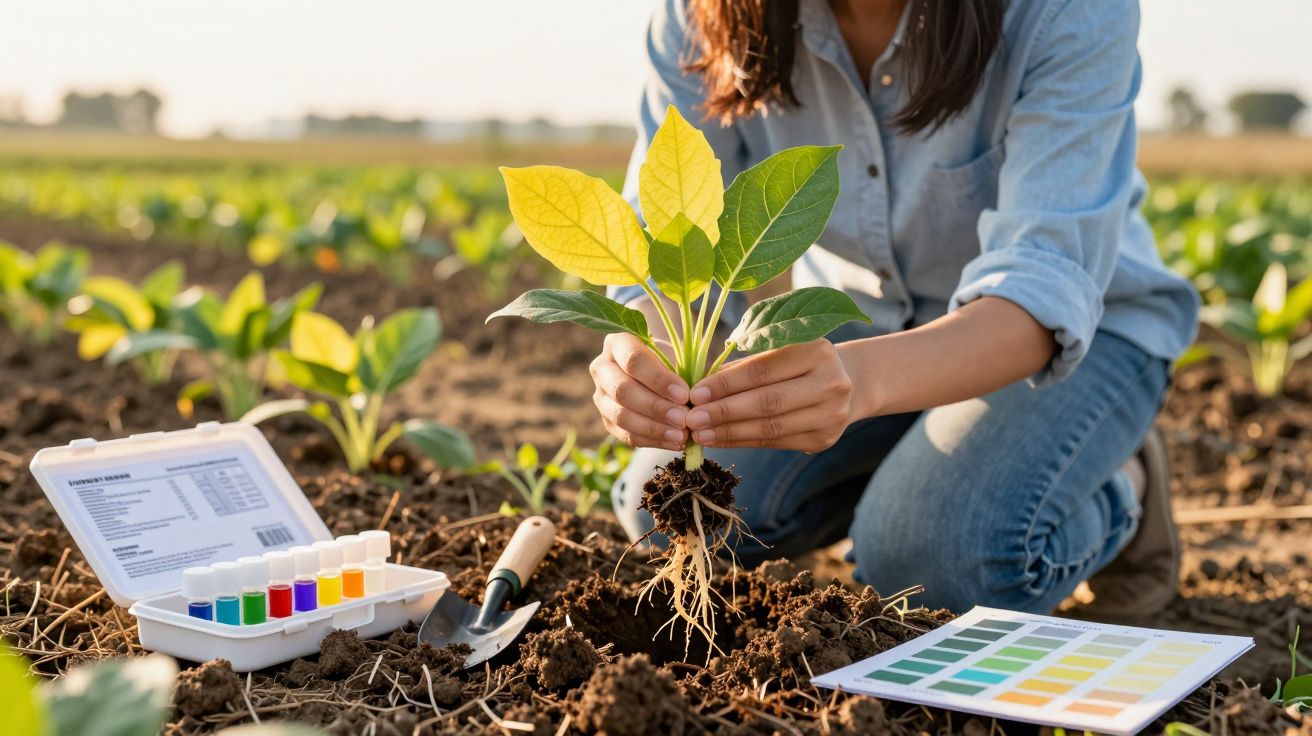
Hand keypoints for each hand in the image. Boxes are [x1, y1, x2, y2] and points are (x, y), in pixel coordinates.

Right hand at [589, 333, 689, 449]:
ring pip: (621, 416)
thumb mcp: (675, 355)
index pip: (633, 360)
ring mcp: (601, 396)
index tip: (684, 394)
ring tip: (681, 434)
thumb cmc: (670, 360)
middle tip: (683, 418)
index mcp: (617, 343)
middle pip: (623, 390)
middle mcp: (602, 368)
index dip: (658, 379)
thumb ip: (680, 370)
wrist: (656, 374)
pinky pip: (626, 435)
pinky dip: (652, 440)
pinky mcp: (607, 420)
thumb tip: (692, 398)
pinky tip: (674, 442)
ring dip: (654, 428)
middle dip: (656, 407)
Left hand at [686, 340, 855, 451]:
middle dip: (724, 412)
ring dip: (730, 432)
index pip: (763, 370)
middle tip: (692, 418)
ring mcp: (831, 414)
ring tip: (700, 433)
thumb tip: (700, 386)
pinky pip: (775, 443)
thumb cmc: (799, 361)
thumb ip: (745, 365)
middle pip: (768, 402)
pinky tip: (720, 440)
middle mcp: (830, 382)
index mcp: (816, 350)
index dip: (727, 383)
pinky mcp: (824, 439)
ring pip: (771, 427)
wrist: (848, 383)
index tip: (695, 393)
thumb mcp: (780, 350)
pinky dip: (743, 442)